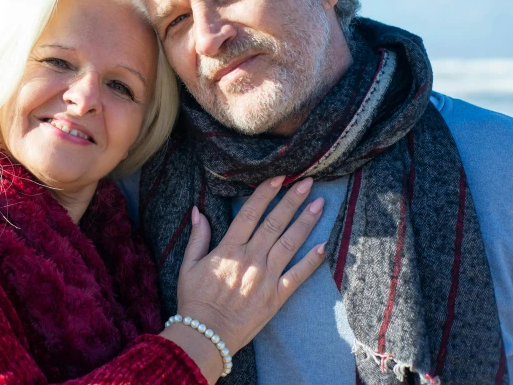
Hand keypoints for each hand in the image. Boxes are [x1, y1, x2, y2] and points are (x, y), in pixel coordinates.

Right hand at [177, 176, 325, 357]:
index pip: (250, 213)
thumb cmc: (195, 300)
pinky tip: (323, 245)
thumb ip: (198, 237)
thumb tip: (198, 211)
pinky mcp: (276, 297)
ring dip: (306, 222)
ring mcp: (266, 277)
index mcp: (229, 249)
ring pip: (289, 243)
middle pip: (274, 223)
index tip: (279, 178)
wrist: (206, 334)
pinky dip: (311, 261)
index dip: (265, 194)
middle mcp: (251, 259)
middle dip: (292, 200)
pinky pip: (297, 276)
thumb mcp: (188, 265)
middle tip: (308, 182)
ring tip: (320, 203)